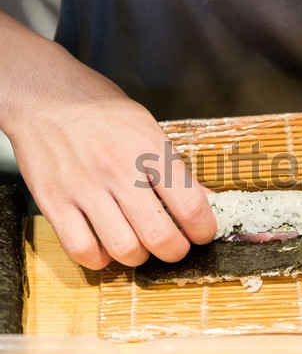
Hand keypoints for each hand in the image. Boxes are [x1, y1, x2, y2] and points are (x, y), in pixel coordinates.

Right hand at [0, 14, 215, 268]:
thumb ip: (175, 168)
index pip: (191, 205)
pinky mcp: (54, 202)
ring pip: (124, 249)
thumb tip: (206, 201)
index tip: (203, 233)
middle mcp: (118, 170)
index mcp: (149, 149)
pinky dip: (100, 259)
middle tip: (176, 246)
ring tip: (141, 246)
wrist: (43, 94)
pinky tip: (106, 247)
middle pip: (160, 236)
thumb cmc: (102, 110)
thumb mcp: (149, 127)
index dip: (204, 230)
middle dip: (176, 251)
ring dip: (140, 257)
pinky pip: (82, 250)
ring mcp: (84, 188)